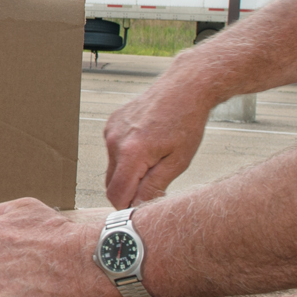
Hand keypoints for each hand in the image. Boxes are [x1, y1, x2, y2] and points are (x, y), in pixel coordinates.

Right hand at [103, 79, 212, 207]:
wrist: (184, 87)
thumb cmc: (186, 122)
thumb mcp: (178, 162)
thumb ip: (153, 188)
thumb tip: (137, 208)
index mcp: (132, 153)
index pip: (117, 195)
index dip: (128, 208)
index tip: (143, 209)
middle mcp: (114, 141)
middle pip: (110, 185)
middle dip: (128, 192)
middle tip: (153, 187)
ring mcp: (110, 130)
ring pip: (112, 168)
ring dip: (128, 173)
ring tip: (154, 160)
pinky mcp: (111, 123)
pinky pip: (113, 151)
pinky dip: (126, 156)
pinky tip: (147, 145)